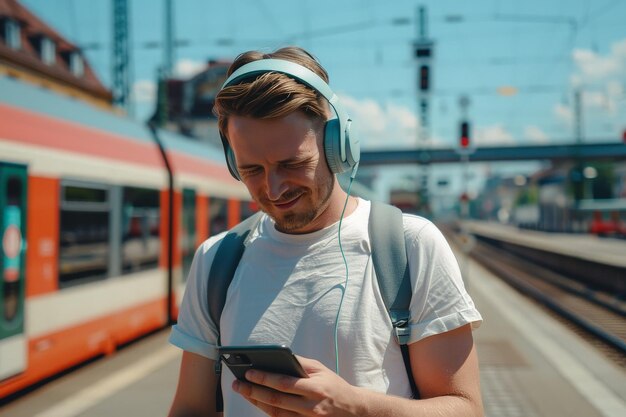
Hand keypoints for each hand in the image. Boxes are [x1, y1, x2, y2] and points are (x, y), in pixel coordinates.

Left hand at [232, 356, 364, 415]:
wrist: (353, 410)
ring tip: (244, 392)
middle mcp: (311, 407)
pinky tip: (258, 403)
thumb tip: (278, 355)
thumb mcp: (321, 369)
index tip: (249, 372)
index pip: (284, 383)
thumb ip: (300, 363)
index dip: (264, 378)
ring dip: (257, 403)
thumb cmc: (333, 386)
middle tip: (238, 383)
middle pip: (276, 400)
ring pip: (276, 413)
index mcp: (316, 388)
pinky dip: (268, 412)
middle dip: (254, 391)